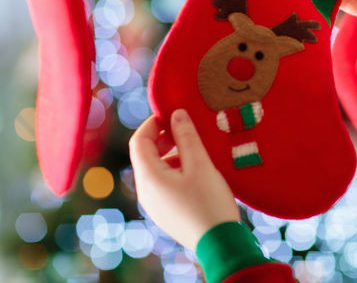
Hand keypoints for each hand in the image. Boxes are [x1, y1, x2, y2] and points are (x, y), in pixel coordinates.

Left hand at [129, 109, 239, 249]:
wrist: (219, 242)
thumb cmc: (209, 201)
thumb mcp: (200, 164)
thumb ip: (186, 137)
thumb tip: (176, 114)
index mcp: (149, 177)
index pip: (138, 141)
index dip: (152, 124)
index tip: (172, 114)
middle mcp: (145, 191)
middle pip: (145, 156)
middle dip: (162, 138)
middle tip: (185, 129)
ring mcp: (154, 204)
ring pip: (155, 170)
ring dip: (171, 154)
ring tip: (195, 150)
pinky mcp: (165, 212)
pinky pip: (163, 184)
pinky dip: (174, 170)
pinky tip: (196, 171)